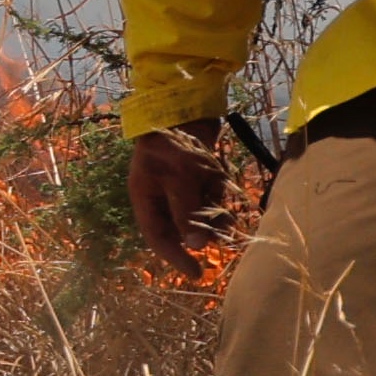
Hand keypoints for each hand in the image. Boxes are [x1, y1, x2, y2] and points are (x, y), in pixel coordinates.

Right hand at [128, 119, 229, 276]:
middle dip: (203, 229)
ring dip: (215, 211)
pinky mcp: (197, 170)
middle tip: (224, 233)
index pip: (158, 237)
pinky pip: (210, 191)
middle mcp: (160, 192)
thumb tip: (195, 247)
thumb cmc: (176, 141)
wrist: (187, 102)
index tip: (197, 274)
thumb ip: (186, 213)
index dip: (175, 258)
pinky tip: (224, 182)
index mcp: (145, 196)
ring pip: (200, 208)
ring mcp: (179, 181)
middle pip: (182, 225)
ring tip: (229, 212)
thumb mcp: (179, 180)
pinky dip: (219, 191)